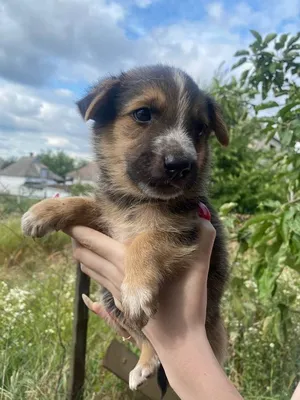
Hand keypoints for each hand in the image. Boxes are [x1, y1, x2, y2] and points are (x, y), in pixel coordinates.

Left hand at [65, 205, 215, 345]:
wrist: (178, 344)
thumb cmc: (186, 305)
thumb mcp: (198, 269)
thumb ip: (203, 241)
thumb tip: (205, 218)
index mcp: (127, 262)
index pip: (95, 241)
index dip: (79, 229)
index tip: (67, 218)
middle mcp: (115, 275)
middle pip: (87, 254)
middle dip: (76, 239)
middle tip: (66, 225)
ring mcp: (115, 291)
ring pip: (90, 269)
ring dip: (82, 254)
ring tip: (76, 242)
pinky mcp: (119, 303)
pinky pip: (99, 281)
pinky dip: (91, 270)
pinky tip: (90, 267)